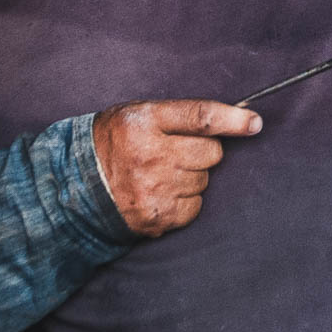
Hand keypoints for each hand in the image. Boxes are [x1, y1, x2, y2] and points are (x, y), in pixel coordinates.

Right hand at [90, 99, 262, 237]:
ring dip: (192, 176)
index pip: (200, 117)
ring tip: (161, 174)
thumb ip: (178, 115)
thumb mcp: (136, 114)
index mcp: (145, 122)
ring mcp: (155, 189)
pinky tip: (162, 193)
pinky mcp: (158, 216)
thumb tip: (234, 119)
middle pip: (211, 152)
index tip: (254, 123)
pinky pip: (195, 206)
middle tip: (178, 152)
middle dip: (203, 151)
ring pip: (204, 180)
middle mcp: (151, 155)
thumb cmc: (113, 144)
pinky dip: (185, 201)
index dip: (233, 120)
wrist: (77, 187)